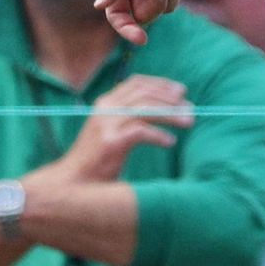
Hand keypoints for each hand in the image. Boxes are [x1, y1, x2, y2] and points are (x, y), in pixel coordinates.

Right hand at [53, 75, 192, 181]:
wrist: (73, 183)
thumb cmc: (97, 161)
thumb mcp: (111, 132)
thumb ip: (129, 118)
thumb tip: (162, 109)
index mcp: (105, 103)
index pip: (136, 82)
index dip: (160, 84)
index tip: (180, 91)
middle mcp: (105, 108)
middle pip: (144, 93)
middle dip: (171, 99)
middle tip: (191, 109)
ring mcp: (106, 124)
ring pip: (146, 108)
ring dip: (171, 114)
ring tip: (188, 123)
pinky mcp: (110, 142)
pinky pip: (141, 131)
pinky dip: (159, 135)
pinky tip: (170, 142)